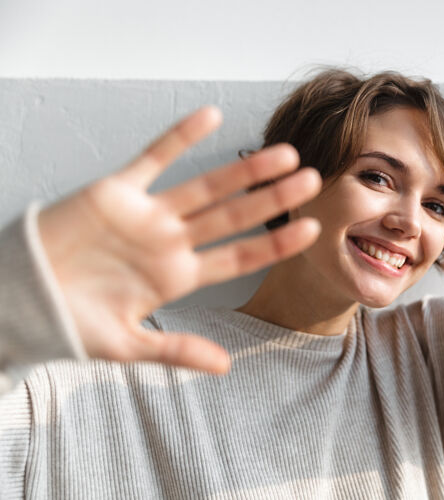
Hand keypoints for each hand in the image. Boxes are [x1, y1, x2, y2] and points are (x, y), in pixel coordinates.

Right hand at [37, 107, 321, 374]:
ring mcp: (148, 214)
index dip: (275, 242)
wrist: (21, 300)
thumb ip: (177, 350)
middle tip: (313, 179)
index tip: (312, 228)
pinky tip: (212, 116)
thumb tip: (226, 367)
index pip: (239, 255)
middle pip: (235, 215)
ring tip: (283, 154)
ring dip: (244, 170)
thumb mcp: (127, 345)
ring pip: (206, 186)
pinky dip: (181, 137)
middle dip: (273, 198)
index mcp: (179, 276)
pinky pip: (154, 158)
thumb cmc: (71, 323)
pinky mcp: (117, 191)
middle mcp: (172, 241)